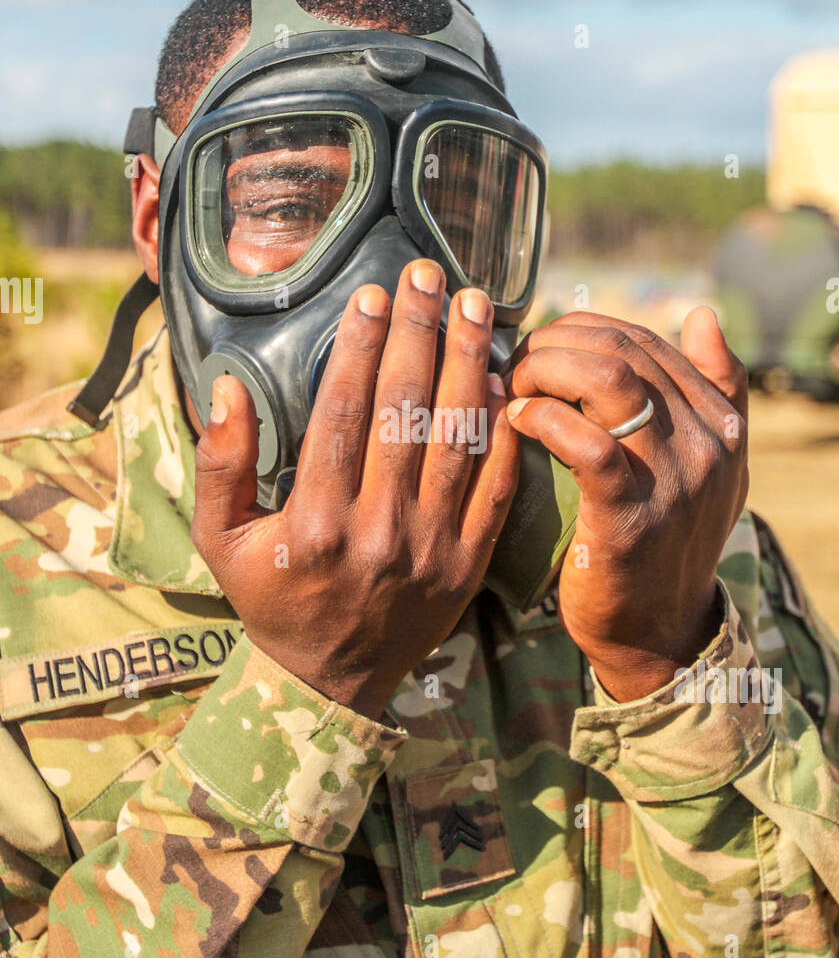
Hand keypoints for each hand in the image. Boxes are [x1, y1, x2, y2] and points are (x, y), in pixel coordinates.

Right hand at [190, 260, 518, 717]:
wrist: (332, 681)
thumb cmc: (271, 598)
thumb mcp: (220, 540)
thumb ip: (220, 463)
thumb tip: (227, 386)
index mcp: (313, 524)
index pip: (342, 414)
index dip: (360, 347)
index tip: (371, 295)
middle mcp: (377, 533)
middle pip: (405, 412)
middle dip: (418, 334)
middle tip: (426, 276)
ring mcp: (431, 550)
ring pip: (457, 439)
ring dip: (469, 364)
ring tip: (474, 306)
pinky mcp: (468, 563)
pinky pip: (495, 486)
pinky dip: (501, 430)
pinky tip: (501, 378)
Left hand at [504, 307, 747, 700]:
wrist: (658, 633)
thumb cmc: (665, 542)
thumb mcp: (708, 466)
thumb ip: (714, 390)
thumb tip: (703, 316)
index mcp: (721, 423)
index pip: (646, 341)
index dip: (583, 331)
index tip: (544, 347)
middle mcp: (708, 444)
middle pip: (624, 350)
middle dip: (557, 344)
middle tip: (518, 364)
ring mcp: (673, 479)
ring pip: (608, 379)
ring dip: (547, 369)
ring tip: (514, 386)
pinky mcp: (631, 515)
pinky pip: (587, 443)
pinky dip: (543, 419)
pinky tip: (516, 420)